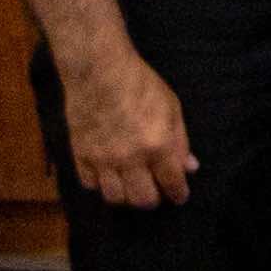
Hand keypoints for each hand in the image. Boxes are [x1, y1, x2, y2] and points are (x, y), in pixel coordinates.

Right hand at [59, 49, 198, 208]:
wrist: (98, 71)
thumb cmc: (141, 85)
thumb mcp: (172, 109)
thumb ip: (180, 142)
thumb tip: (190, 167)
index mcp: (157, 146)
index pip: (172, 183)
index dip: (178, 194)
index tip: (180, 196)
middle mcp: (130, 158)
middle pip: (142, 199)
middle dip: (153, 200)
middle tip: (156, 192)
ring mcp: (102, 159)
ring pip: (114, 197)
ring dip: (126, 195)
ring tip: (131, 186)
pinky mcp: (80, 154)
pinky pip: (89, 184)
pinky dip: (100, 184)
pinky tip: (107, 175)